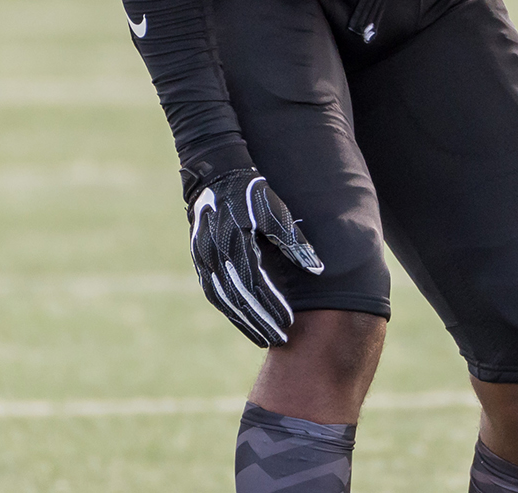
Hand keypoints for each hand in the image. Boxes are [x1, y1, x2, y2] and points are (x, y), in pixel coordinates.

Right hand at [184, 168, 323, 346]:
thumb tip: (317, 270)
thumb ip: (295, 243)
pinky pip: (214, 292)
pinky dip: (229, 308)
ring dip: (243, 321)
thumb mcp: (277, 214)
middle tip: (278, 340)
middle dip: (259, 322)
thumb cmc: (253, 194)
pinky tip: (242, 319)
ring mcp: (204, 260)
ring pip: (223, 300)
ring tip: (262, 338)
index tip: (288, 324)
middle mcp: (215, 256)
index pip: (255, 286)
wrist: (216, 178)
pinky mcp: (200, 260)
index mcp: (236, 244)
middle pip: (238, 299)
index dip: (272, 307)